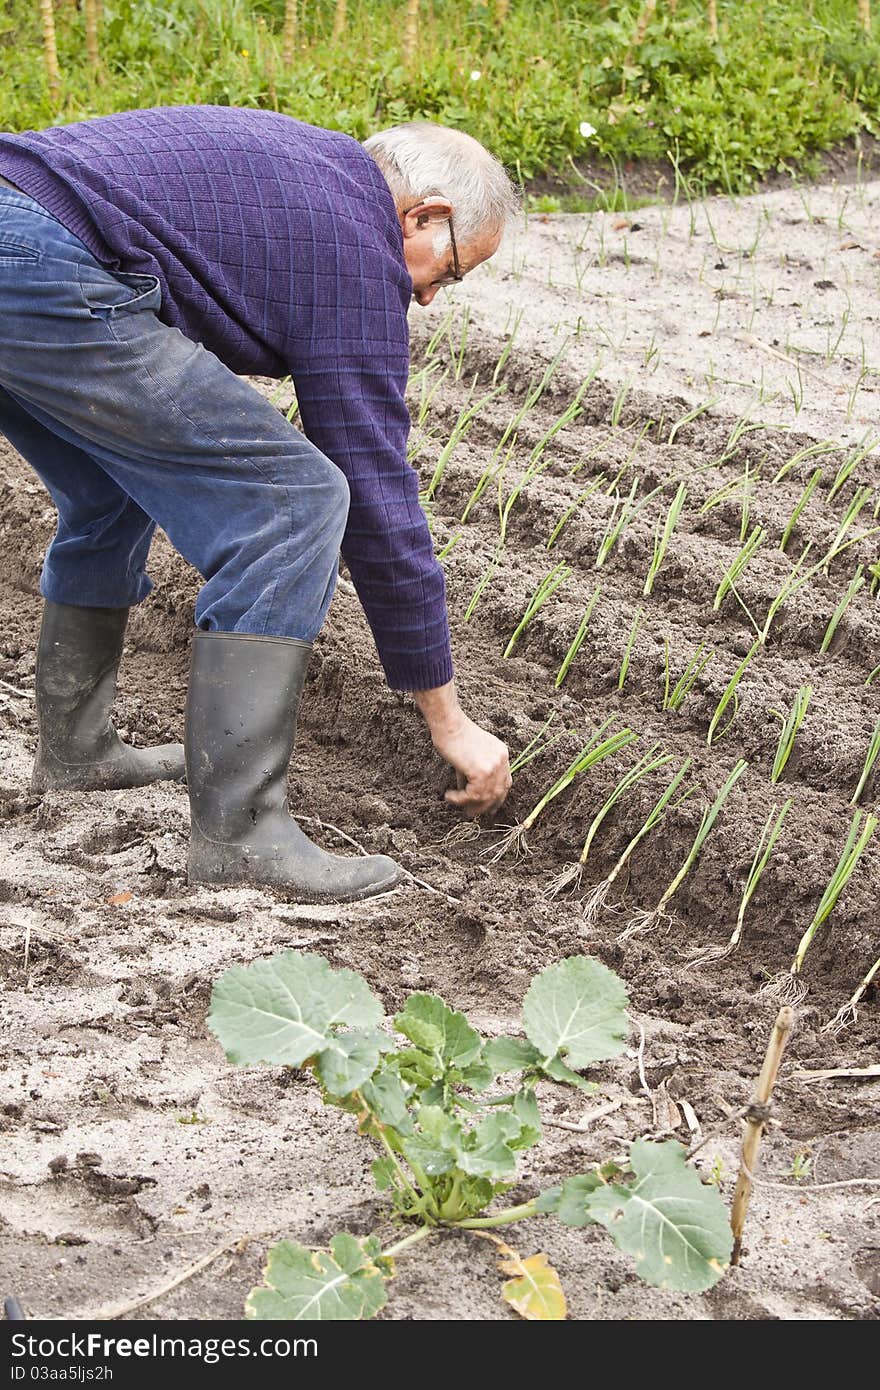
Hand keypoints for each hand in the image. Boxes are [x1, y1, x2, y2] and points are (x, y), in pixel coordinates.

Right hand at [413, 682, 511, 817]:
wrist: (448, 723)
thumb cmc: (453, 735)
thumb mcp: (469, 755)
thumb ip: (473, 772)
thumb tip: (468, 793)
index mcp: (501, 753)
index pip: (504, 782)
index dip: (495, 797)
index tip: (486, 806)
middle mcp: (501, 760)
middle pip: (498, 792)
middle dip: (485, 806)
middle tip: (471, 813)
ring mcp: (494, 766)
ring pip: (485, 797)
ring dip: (469, 804)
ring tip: (455, 803)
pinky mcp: (482, 772)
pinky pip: (472, 795)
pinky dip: (459, 799)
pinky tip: (449, 796)